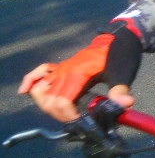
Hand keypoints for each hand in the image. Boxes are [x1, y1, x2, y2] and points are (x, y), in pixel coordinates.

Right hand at [20, 27, 140, 122]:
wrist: (120, 36)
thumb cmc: (122, 53)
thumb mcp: (124, 72)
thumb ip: (121, 89)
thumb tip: (125, 103)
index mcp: (78, 74)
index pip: (62, 101)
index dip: (68, 115)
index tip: (81, 120)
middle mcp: (64, 71)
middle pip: (49, 100)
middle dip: (59, 114)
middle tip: (75, 119)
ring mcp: (61, 68)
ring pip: (42, 90)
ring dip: (47, 105)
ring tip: (63, 112)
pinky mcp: (62, 66)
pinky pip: (40, 72)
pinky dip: (30, 81)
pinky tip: (26, 90)